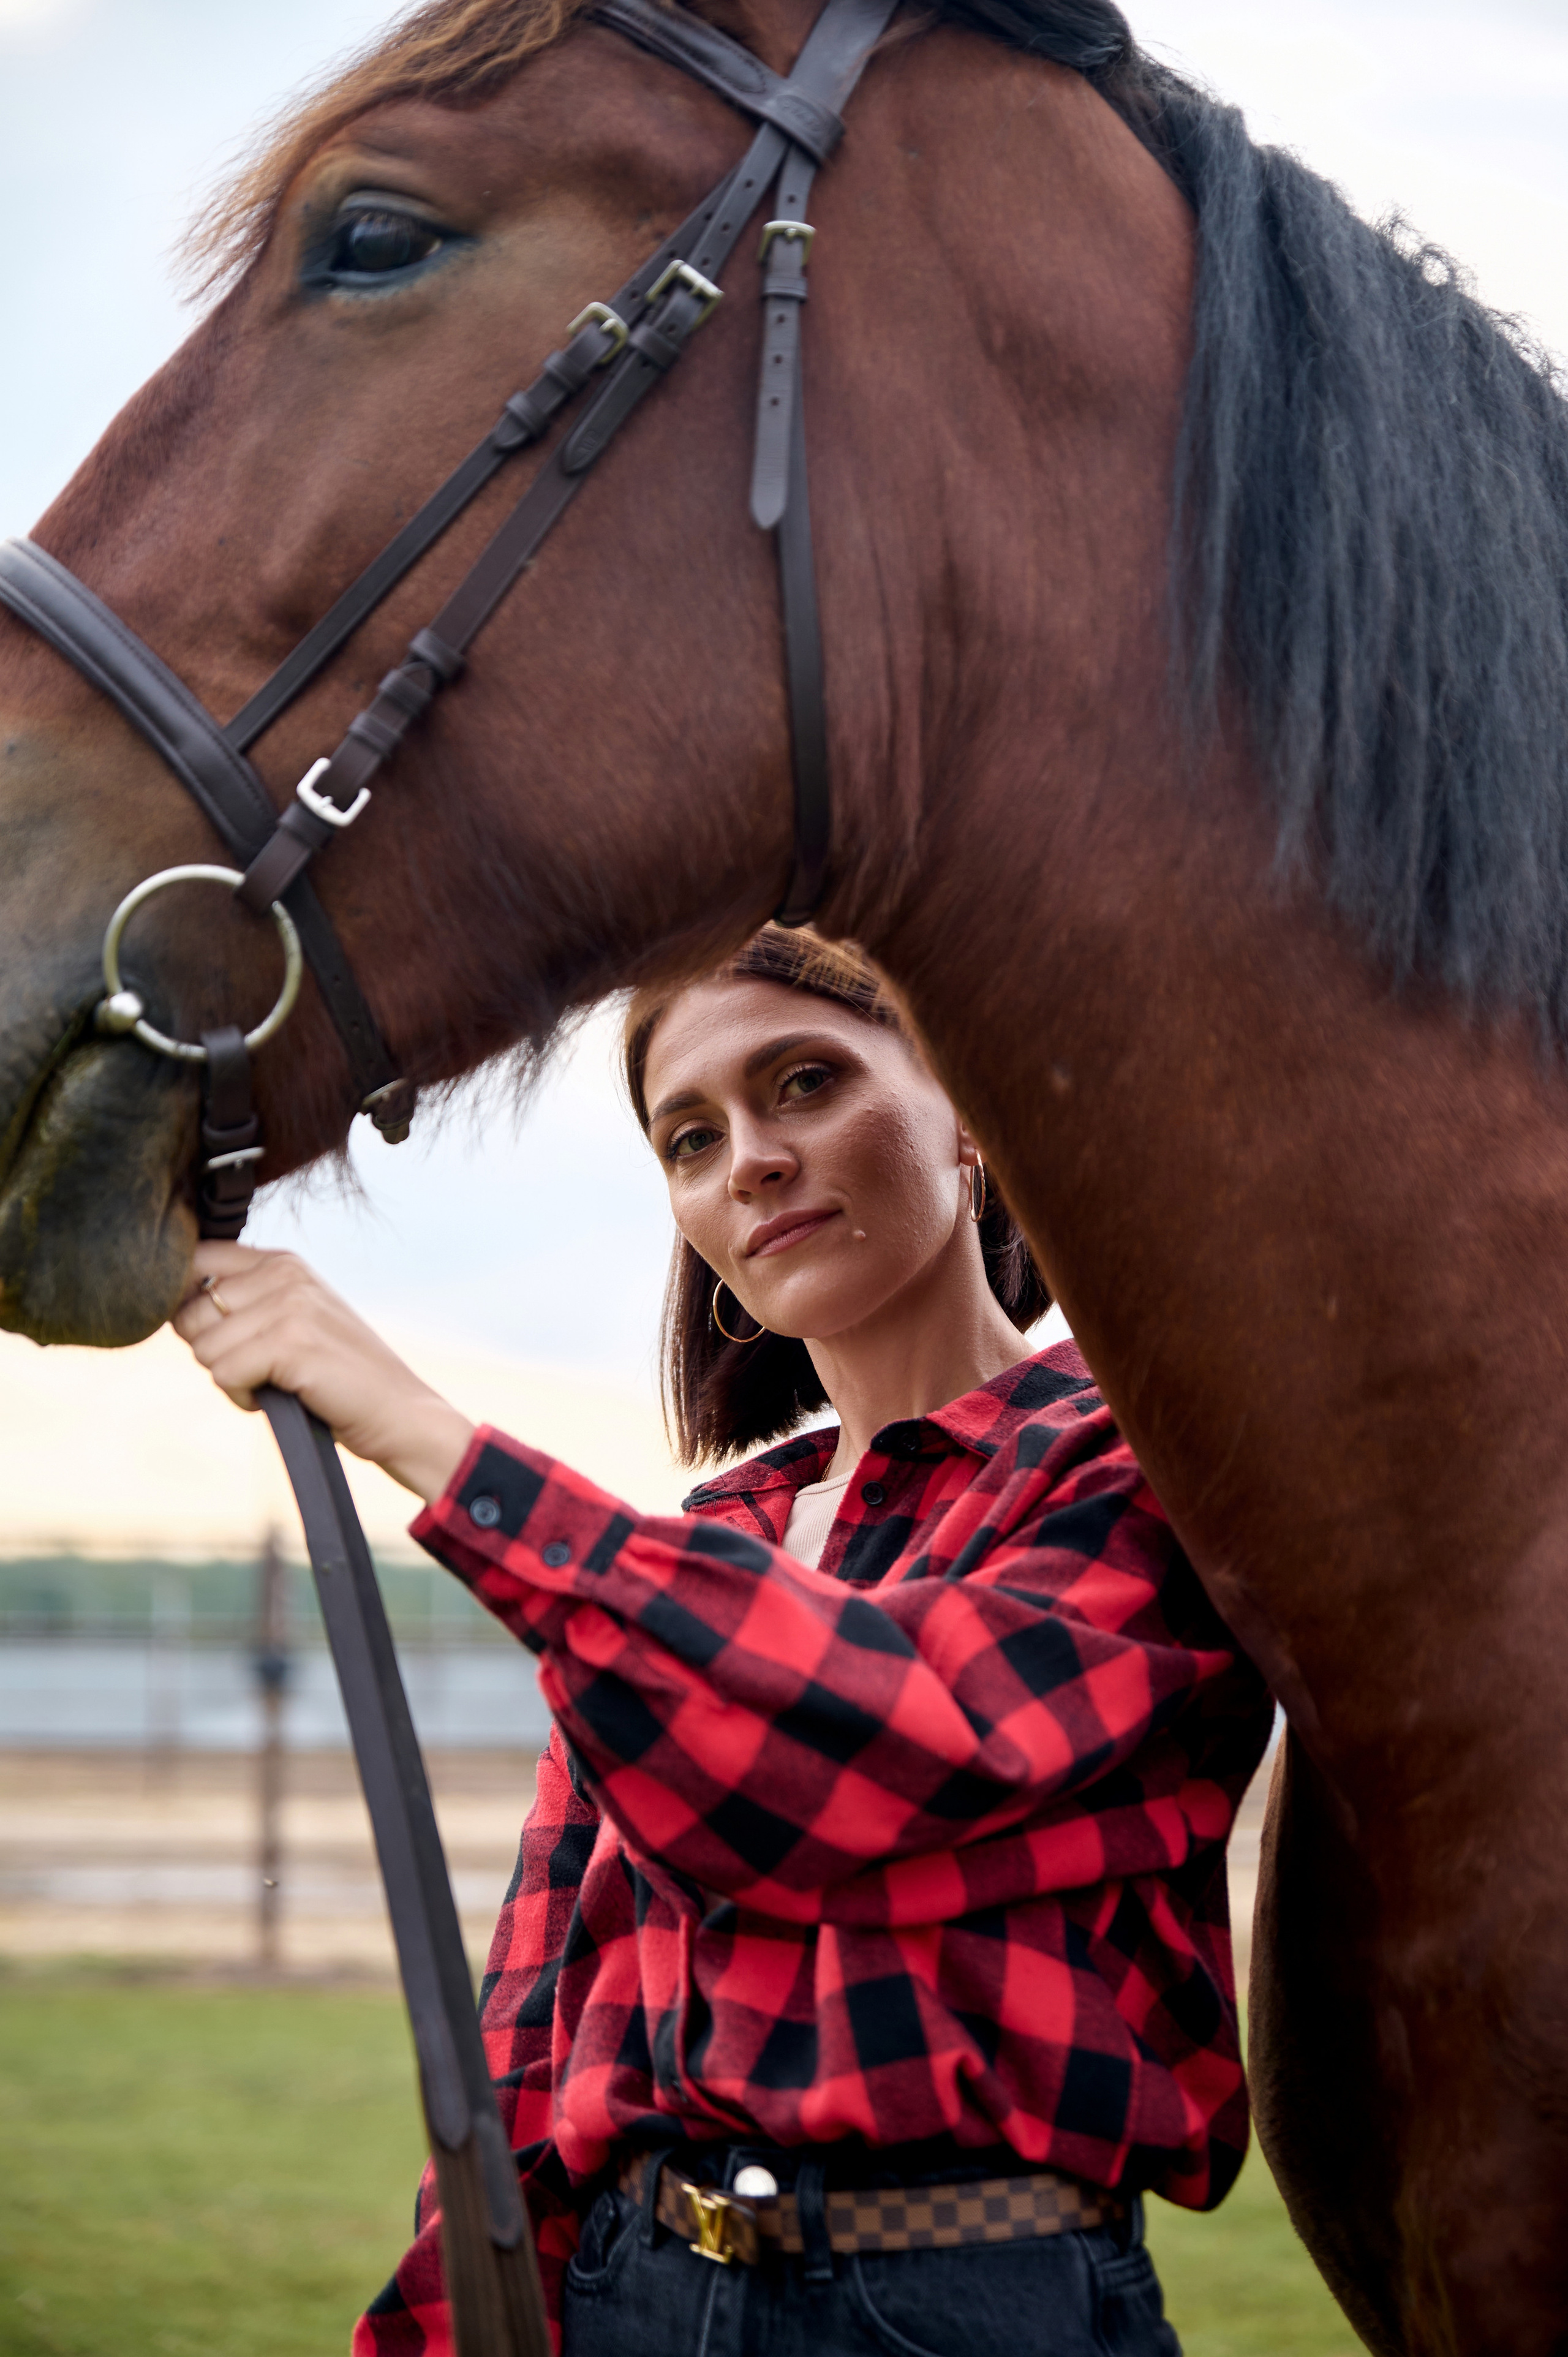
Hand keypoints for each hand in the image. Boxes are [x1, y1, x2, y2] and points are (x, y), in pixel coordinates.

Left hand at [171, 1243, 475, 1503]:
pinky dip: (243, 1397)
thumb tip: (174, 1308)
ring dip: (231, 1378)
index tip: (216, 1334)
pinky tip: (278, 1396)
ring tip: (275, 1382)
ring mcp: (289, 1305)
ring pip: (203, 1349)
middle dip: (213, 1350)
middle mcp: (285, 1274)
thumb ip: (247, 1301)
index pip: (197, 1258)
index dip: (186, 1301)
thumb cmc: (339, 1374)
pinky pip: (223, 1374)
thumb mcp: (295, 1319)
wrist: (399, 1413)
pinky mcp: (290, 1343)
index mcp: (283, 1261)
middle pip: (190, 1312)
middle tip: (259, 1367)